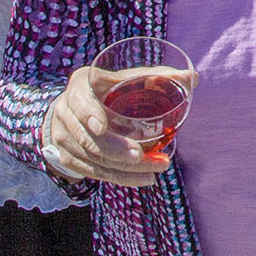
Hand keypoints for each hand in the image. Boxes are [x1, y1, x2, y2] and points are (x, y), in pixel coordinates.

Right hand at [40, 67, 169, 188]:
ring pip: (93, 159)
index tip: (102, 127)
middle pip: (89, 138)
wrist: (74, 108)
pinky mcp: (68, 158)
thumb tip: (192, 77)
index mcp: (80, 87)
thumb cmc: (107, 89)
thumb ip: (157, 77)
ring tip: (155, 169)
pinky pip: (93, 173)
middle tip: (141, 156)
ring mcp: (64, 138)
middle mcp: (66, 112)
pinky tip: (143, 178)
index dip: (89, 115)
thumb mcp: (125, 77)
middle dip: (116, 150)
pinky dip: (119, 177)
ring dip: (124, 169)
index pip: (80, 102)